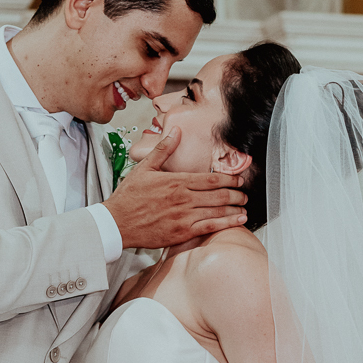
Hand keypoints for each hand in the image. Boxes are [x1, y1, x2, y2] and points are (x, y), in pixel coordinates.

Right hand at [104, 127, 246, 249]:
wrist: (116, 223)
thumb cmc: (129, 198)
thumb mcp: (144, 168)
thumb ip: (164, 149)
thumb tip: (176, 130)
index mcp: (176, 181)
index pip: (211, 178)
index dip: (230, 178)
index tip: (238, 178)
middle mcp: (184, 198)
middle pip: (220, 194)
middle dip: (237, 193)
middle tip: (245, 193)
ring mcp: (184, 216)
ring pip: (218, 210)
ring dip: (236, 207)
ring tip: (245, 206)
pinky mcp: (182, 232)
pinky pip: (210, 227)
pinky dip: (227, 223)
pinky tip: (237, 221)